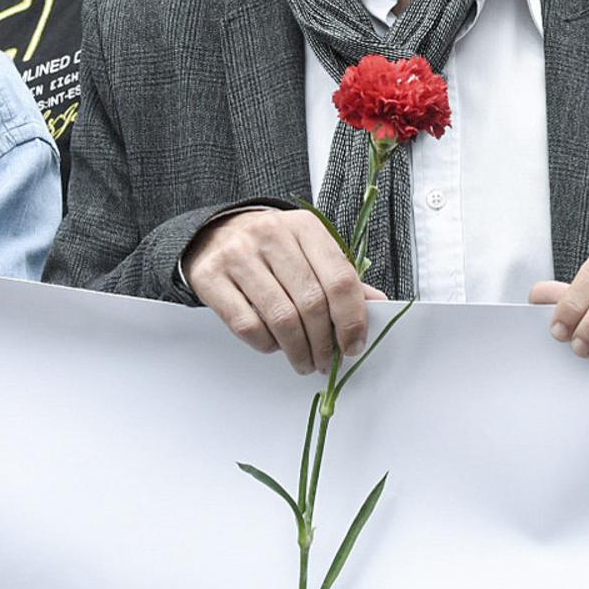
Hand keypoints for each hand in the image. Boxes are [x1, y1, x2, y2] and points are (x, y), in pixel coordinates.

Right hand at [181, 208, 384, 373]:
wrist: (215, 233)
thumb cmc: (272, 247)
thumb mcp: (310, 250)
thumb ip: (340, 276)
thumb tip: (377, 305)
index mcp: (305, 227)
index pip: (339, 278)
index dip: (352, 319)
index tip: (353, 345)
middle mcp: (272, 235)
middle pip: (311, 302)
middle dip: (324, 343)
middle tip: (326, 362)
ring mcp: (238, 255)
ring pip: (280, 318)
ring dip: (298, 350)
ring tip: (304, 362)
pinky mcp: (211, 277)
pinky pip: (247, 324)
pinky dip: (266, 344)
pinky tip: (274, 345)